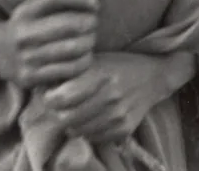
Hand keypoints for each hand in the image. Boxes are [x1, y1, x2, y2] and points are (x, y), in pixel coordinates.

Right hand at [0, 0, 98, 87]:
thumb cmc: (28, 25)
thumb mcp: (35, 6)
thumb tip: (94, 3)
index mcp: (24, 12)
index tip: (95, 4)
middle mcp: (23, 34)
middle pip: (68, 25)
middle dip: (89, 23)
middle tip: (94, 23)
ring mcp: (25, 58)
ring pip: (71, 48)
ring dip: (89, 42)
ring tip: (91, 39)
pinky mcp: (30, 77)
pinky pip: (68, 69)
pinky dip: (84, 61)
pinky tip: (85, 56)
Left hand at [43, 52, 195, 142]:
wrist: (155, 76)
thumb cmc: (120, 65)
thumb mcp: (97, 59)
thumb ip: (73, 71)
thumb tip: (43, 83)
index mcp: (101, 74)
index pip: (61, 98)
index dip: (49, 99)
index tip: (50, 95)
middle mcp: (110, 96)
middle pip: (66, 119)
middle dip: (58, 114)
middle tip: (60, 107)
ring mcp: (118, 115)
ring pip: (78, 131)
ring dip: (72, 124)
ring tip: (76, 112)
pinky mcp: (124, 129)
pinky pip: (93, 138)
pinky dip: (88, 131)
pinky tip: (93, 118)